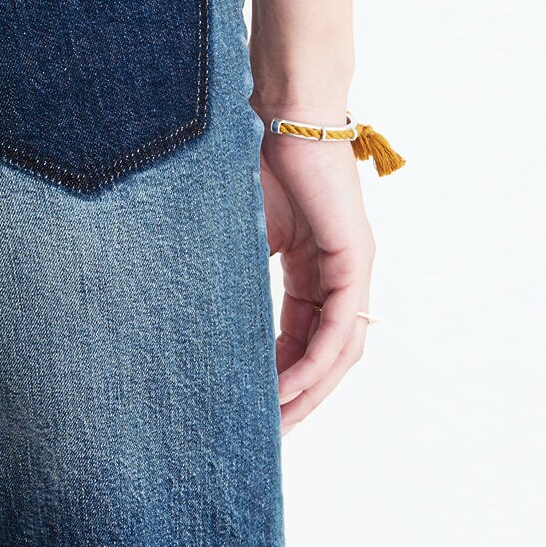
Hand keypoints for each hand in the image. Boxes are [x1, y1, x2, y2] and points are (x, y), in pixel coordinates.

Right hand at [258, 126, 375, 432]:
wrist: (280, 110)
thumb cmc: (252, 157)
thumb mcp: (237, 231)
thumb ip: (233, 271)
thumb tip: (190, 309)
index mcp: (313, 268)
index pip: (302, 338)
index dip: (278, 377)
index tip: (248, 410)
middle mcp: (340, 274)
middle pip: (326, 356)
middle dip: (297, 399)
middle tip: (264, 436)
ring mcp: (352, 268)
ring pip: (339, 352)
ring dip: (309, 392)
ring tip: (275, 425)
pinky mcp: (355, 260)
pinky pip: (338, 330)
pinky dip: (314, 364)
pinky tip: (287, 390)